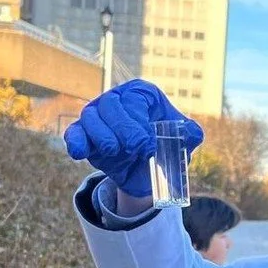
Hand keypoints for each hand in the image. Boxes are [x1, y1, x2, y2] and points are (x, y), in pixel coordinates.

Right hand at [62, 80, 202, 198]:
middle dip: (123, 128)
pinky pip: (74, 133)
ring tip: (115, 152)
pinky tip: (81, 153)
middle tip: (137, 149)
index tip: (148, 142)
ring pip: (90, 117)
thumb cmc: (166, 146)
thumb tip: (192, 133)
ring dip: (103, 136)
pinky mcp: (83, 136)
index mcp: (141, 93)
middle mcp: (117, 100)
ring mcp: (97, 116)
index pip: (134, 98)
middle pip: (111, 105)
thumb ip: (191, 133)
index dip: (139, 119)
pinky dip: (76, 142)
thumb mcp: (184, 140)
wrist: (148, 174)